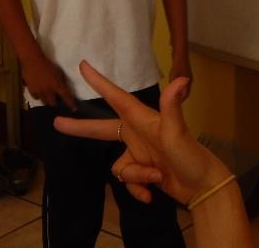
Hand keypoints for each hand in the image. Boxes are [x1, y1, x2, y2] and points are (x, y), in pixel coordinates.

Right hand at [21, 54, 76, 110]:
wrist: (33, 61)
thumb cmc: (48, 64)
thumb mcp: (58, 72)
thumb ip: (61, 81)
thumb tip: (62, 87)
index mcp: (57, 85)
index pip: (66, 97)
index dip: (71, 104)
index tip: (74, 109)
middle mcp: (48, 91)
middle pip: (53, 103)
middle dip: (56, 103)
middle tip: (57, 100)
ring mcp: (39, 92)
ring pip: (44, 101)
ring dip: (48, 100)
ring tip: (49, 97)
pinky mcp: (31, 91)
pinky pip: (36, 97)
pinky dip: (39, 96)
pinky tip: (40, 93)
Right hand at [54, 60, 229, 205]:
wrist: (202, 187)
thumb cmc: (190, 156)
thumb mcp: (178, 132)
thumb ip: (173, 107)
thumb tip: (181, 79)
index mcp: (143, 120)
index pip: (117, 98)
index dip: (100, 82)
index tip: (83, 65)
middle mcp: (138, 134)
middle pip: (103, 129)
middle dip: (82, 128)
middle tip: (56, 123)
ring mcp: (140, 153)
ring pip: (119, 166)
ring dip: (136, 177)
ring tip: (158, 176)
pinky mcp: (142, 171)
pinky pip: (128, 182)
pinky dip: (139, 189)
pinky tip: (154, 192)